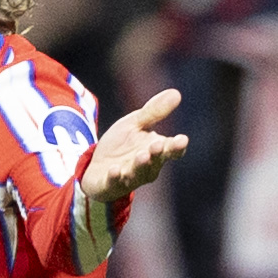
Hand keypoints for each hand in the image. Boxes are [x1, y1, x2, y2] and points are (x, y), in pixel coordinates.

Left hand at [80, 89, 188, 203]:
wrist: (95, 165)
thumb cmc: (121, 145)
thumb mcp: (135, 124)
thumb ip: (154, 112)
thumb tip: (176, 93)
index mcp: (156, 151)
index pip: (171, 150)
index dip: (177, 147)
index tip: (182, 140)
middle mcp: (147, 167)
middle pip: (156, 161)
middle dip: (157, 154)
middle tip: (158, 144)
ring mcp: (129, 178)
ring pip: (138, 173)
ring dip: (140, 165)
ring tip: (142, 155)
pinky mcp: (110, 185)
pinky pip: (114, 183)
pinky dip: (116, 177)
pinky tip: (115, 170)